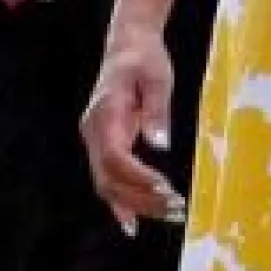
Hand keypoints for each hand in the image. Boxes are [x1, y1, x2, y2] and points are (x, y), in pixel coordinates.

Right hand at [80, 27, 184, 237]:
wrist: (127, 45)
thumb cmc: (145, 58)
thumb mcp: (158, 78)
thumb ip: (157, 111)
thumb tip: (161, 145)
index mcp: (104, 115)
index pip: (115, 158)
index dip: (138, 178)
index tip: (167, 189)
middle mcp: (93, 132)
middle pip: (109, 179)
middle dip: (141, 200)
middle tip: (177, 209)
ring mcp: (95, 141)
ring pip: (107, 185)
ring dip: (136, 205)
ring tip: (171, 215)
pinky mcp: (103, 146)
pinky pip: (108, 180)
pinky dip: (121, 204)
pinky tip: (135, 224)